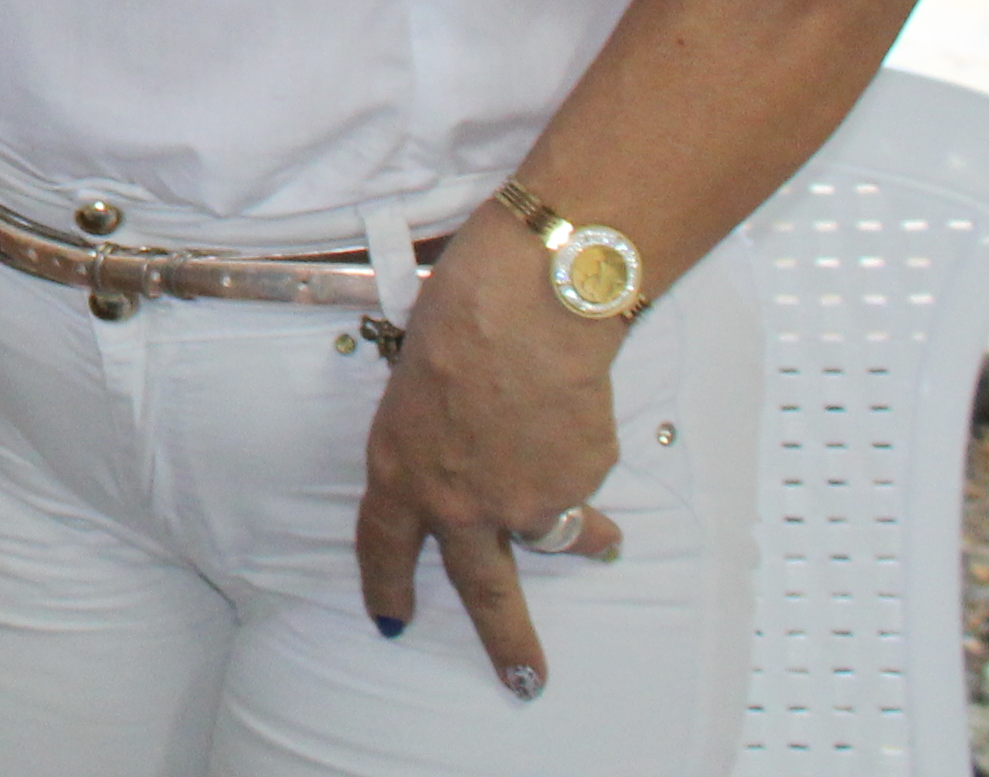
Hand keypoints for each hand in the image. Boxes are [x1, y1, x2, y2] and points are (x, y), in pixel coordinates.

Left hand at [355, 237, 628, 699]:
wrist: (525, 306)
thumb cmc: (459, 319)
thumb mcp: (415, 383)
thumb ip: (438, 436)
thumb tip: (474, 454)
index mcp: (400, 470)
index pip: (384, 544)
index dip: (387, 583)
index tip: (392, 621)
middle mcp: (458, 502)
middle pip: (483, 590)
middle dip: (507, 642)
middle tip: (525, 682)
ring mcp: (522, 501)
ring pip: (554, 532)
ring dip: (584, 541)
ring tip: (604, 542)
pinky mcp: (576, 484)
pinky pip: (583, 477)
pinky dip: (584, 456)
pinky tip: (581, 414)